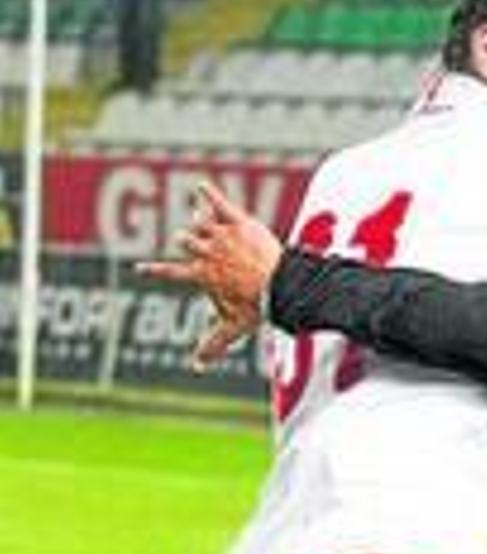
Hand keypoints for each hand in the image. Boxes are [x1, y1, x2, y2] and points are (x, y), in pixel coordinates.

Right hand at [138, 181, 285, 369]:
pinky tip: (201, 185)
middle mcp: (206, 253)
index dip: (154, 271)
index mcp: (201, 275)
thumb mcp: (232, 327)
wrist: (280, 284)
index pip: (171, 273)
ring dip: (200, 222)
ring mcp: (220, 235)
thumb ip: (212, 345)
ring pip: (200, 223)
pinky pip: (219, 204)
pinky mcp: (237, 222)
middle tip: (190, 242)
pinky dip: (209, 194)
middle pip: (185, 242)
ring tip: (200, 218)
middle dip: (187, 242)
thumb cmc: (256, 306)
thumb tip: (197, 368)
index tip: (140, 269)